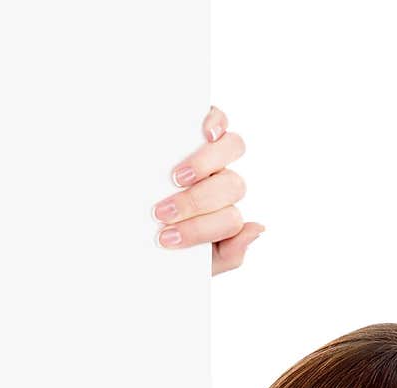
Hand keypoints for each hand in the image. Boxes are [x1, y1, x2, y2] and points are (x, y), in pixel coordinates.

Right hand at [151, 105, 264, 275]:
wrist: (139, 227)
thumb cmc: (170, 241)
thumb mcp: (200, 260)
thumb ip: (230, 253)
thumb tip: (257, 228)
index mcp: (226, 214)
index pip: (231, 220)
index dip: (200, 229)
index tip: (166, 237)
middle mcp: (225, 183)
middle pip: (232, 186)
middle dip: (195, 203)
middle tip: (163, 211)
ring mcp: (216, 154)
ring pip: (232, 149)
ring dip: (205, 164)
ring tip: (177, 177)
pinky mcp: (204, 127)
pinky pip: (221, 118)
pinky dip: (217, 121)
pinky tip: (206, 132)